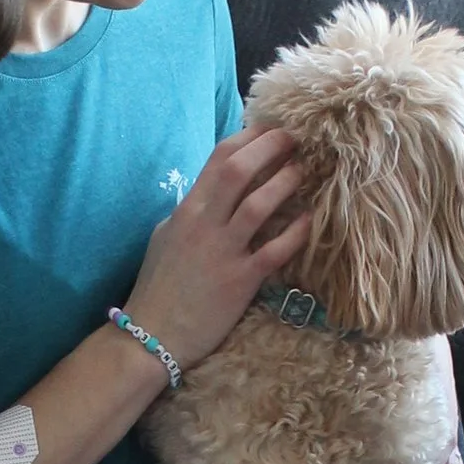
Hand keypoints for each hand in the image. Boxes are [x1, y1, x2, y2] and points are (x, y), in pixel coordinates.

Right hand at [123, 127, 308, 370]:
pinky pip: (276, 250)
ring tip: (304, 170)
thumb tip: (213, 193)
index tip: (270, 128)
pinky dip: (297, 231)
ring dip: (286, 182)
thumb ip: (192, 212)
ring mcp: (224, 251)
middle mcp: (205, 224)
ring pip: (260, 204)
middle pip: (240, 170)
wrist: (152, 335)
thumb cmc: (158, 286)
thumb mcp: (166, 237)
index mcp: (187, 209)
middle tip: (295, 138)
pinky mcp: (241, 280)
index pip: (219, 157)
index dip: (249, 137)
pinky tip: (310, 219)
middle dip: (271, 147)